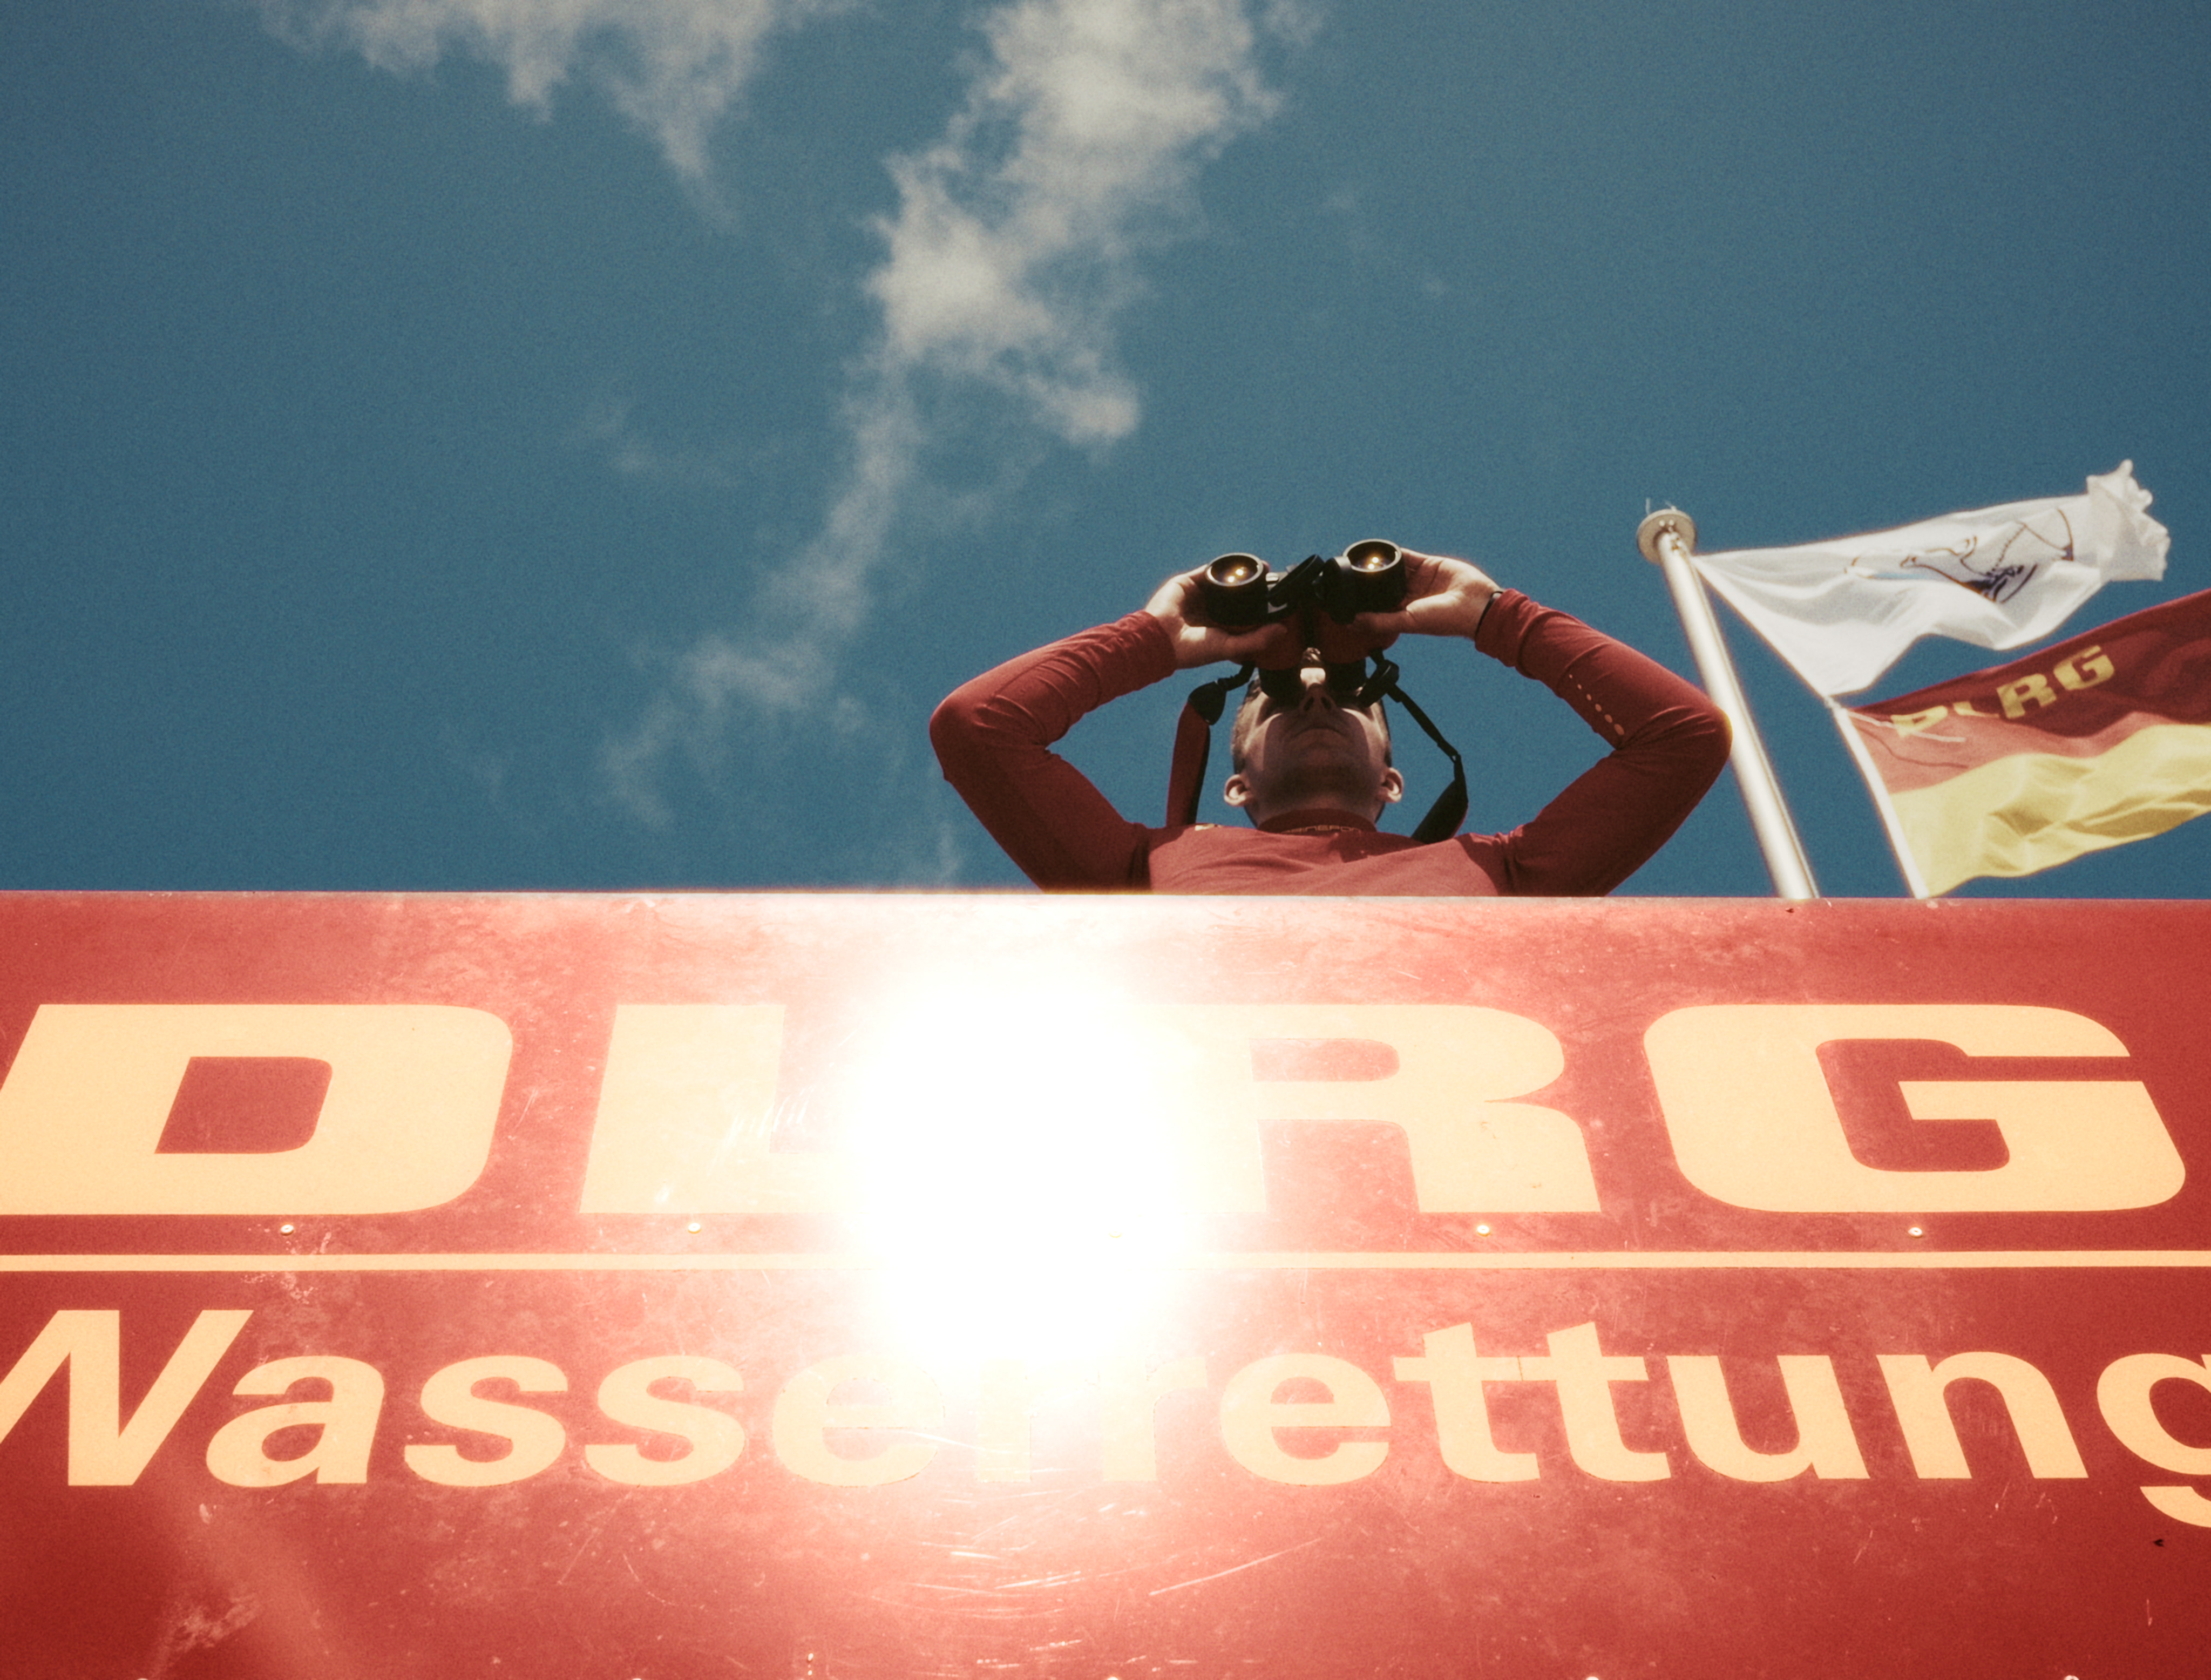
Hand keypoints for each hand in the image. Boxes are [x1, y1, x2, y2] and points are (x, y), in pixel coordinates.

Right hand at [1144, 570, 1298, 670]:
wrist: (1161, 639)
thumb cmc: (1191, 651)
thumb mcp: (1229, 647)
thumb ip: (1256, 640)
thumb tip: (1282, 630)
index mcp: (1218, 628)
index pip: (1243, 615)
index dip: (1260, 608)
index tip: (1279, 601)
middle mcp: (1210, 611)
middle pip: (1237, 595)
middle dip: (1254, 588)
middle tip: (1273, 581)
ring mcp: (1199, 596)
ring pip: (1225, 581)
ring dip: (1242, 574)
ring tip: (1262, 569)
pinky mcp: (1189, 583)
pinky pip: (1210, 571)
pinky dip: (1224, 568)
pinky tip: (1240, 566)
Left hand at [1356, 548, 1500, 641]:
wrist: (1476, 604)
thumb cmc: (1444, 620)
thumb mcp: (1408, 622)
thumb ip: (1380, 621)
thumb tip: (1351, 623)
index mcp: (1403, 613)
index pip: (1377, 606)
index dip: (1362, 601)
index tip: (1343, 596)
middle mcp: (1409, 597)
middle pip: (1382, 586)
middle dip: (1368, 580)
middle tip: (1347, 574)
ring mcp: (1418, 580)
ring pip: (1392, 569)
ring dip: (1379, 565)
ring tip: (1360, 560)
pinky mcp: (1427, 565)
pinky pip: (1405, 556)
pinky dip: (1393, 553)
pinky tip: (1379, 551)